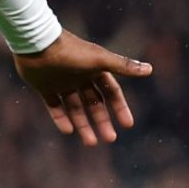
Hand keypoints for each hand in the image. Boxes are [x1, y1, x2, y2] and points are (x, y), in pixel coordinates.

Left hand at [10, 32, 149, 145]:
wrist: (38, 44)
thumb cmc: (71, 51)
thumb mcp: (100, 60)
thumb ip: (123, 66)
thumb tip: (150, 69)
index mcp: (94, 69)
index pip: (111, 92)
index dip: (120, 107)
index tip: (127, 125)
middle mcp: (79, 76)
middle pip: (94, 103)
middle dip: (102, 121)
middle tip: (110, 139)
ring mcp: (62, 82)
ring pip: (75, 108)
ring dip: (83, 125)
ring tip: (91, 143)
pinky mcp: (44, 87)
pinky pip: (54, 106)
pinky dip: (61, 118)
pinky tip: (68, 131)